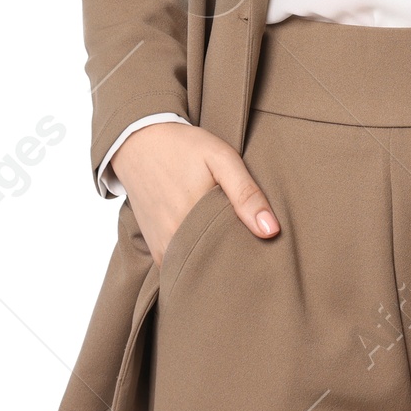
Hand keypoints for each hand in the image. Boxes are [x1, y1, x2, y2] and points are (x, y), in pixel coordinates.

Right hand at [111, 121, 279, 267]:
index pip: (234, 254)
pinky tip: (208, 240)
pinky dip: (196, 259)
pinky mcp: (155, 250)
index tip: (263, 244)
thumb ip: (246, 193)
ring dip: (214, 259)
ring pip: (198, 267)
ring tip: (228, 238)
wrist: (139, 143)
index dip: (251, 250)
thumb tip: (270, 230)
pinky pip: (180, 266)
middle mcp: (175, 241)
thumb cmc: (184, 147)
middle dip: (234, 257)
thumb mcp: (221, 158)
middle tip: (250, 241)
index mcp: (195, 221)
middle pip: (216, 263)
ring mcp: (163, 248)